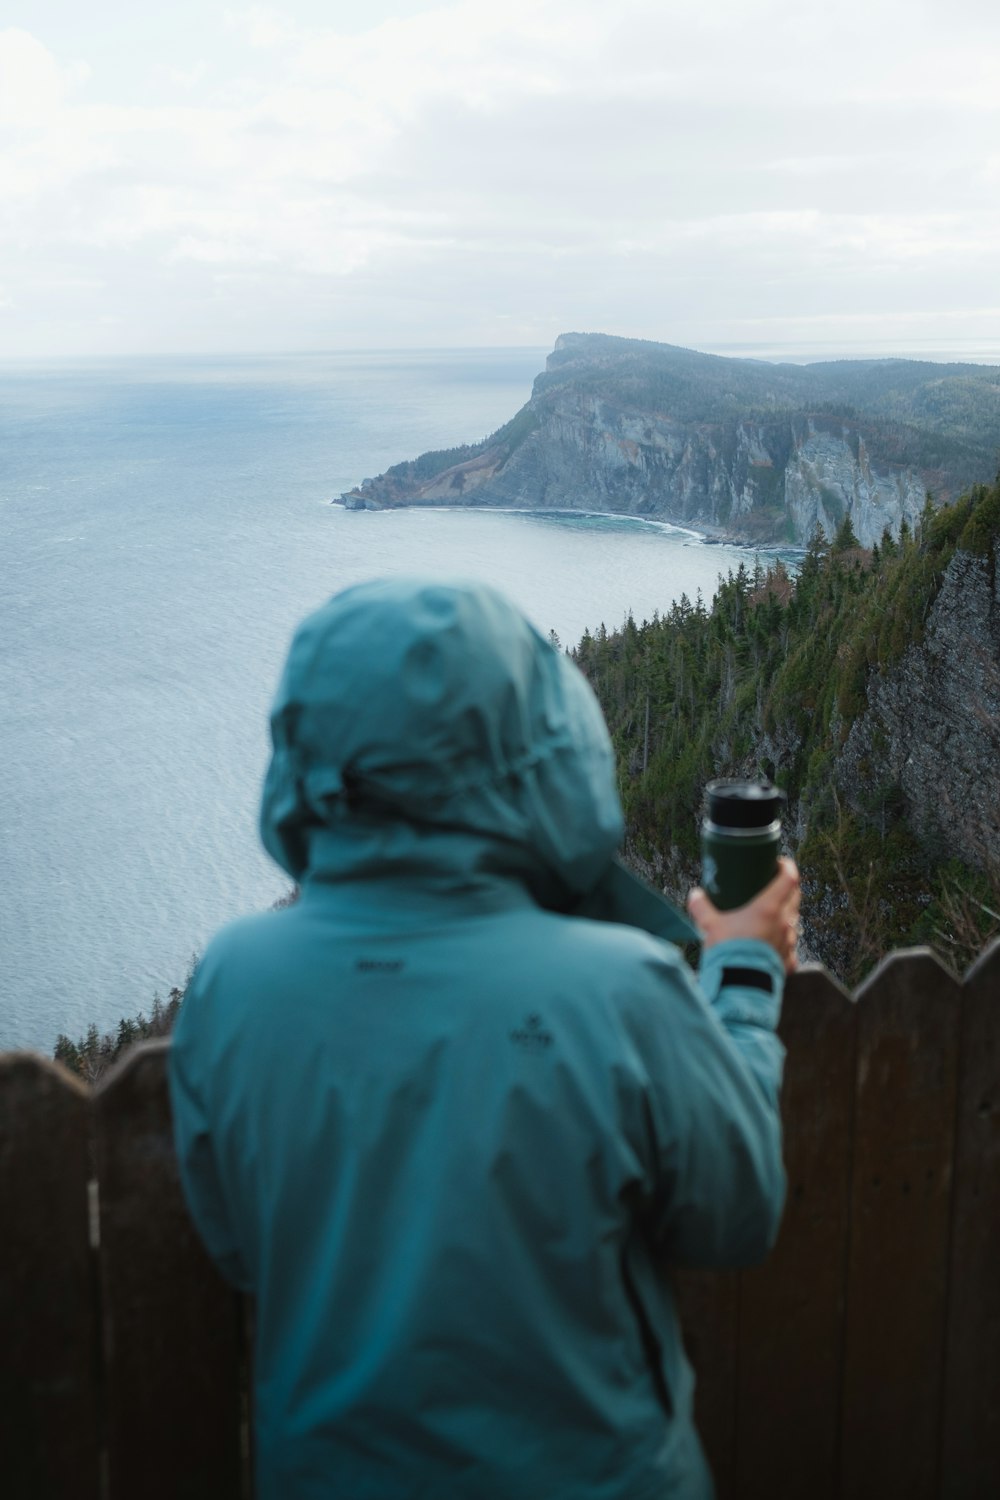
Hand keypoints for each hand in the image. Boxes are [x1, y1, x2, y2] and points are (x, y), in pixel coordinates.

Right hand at [687, 857, 800, 974]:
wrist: (739, 986)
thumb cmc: (727, 952)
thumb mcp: (709, 926)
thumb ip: (701, 908)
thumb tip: (695, 895)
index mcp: (768, 908)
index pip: (789, 879)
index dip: (787, 867)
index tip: (780, 863)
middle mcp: (784, 923)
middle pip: (795, 898)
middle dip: (787, 888)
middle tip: (773, 886)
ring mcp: (788, 943)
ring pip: (793, 922)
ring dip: (784, 916)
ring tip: (769, 916)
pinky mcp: (788, 962)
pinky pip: (789, 948)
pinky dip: (782, 943)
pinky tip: (771, 946)